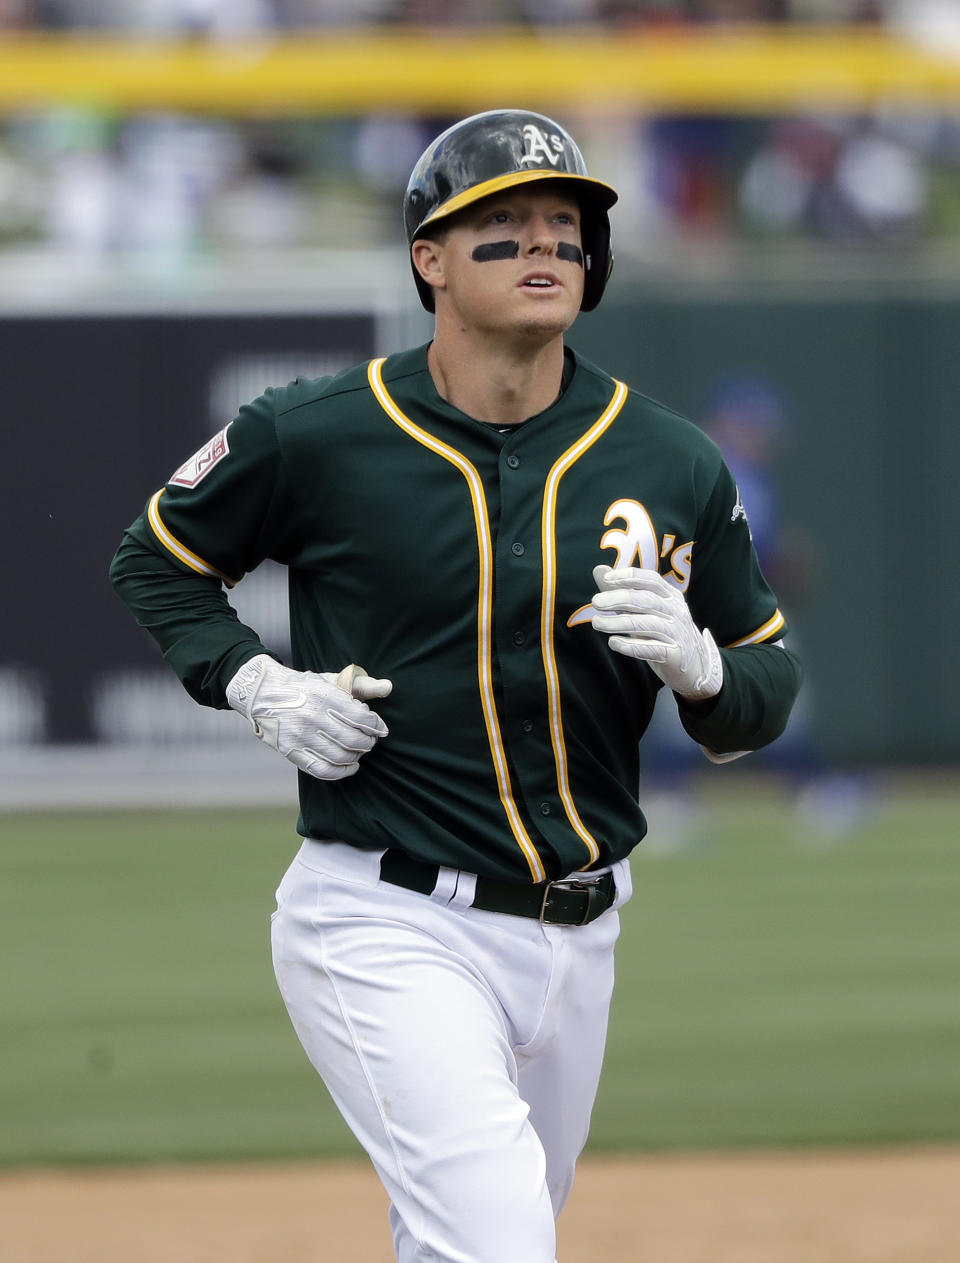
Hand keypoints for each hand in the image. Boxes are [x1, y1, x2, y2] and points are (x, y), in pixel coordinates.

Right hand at [226, 654, 391, 779]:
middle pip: (353, 740)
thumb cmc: (305, 687)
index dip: (376, 726)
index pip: (361, 718)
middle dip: (368, 742)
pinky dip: (341, 772)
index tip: (379, 727)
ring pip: (340, 757)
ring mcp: (300, 736)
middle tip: (371, 740)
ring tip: (360, 750)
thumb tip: (388, 688)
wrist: (263, 693)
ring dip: (357, 757)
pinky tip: (351, 766)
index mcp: (324, 696)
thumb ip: (362, 685)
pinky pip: (322, 770)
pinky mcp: (291, 752)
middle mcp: (312, 717)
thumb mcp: (332, 680)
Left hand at [590, 565, 722, 699]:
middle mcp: (676, 612)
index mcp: (670, 596)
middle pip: (646, 600)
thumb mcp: (643, 610)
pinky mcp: (675, 654)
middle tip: (595, 602)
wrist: (692, 665)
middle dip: (619, 599)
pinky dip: (630, 646)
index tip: (607, 579)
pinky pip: (651, 648)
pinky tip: (613, 642)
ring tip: (596, 623)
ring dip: (619, 622)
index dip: (629, 577)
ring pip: (646, 624)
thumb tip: (598, 569)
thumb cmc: (661, 632)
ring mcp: (677, 633)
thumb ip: (621, 590)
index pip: (651, 580)